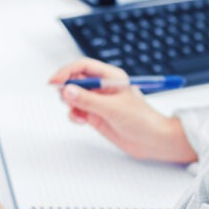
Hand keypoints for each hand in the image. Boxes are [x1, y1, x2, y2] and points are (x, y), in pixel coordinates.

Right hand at [48, 57, 196, 163]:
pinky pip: (77, 111)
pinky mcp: (96, 116)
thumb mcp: (114, 109)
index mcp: (111, 77)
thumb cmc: (143, 120)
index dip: (67, 71)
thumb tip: (67, 91)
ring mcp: (99, 102)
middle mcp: (103, 87)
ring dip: (71, 104)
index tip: (55, 81)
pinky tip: (83, 121)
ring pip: (74, 97)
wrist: (153, 142)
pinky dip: (75, 115)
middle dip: (66, 88)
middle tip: (64, 99)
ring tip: (80, 113)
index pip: (83, 66)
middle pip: (75, 80)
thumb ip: (89, 100)